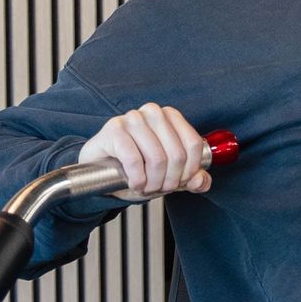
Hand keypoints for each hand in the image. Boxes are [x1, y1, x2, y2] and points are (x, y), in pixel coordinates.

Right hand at [77, 103, 212, 200]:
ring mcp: (132, 118)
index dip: (190, 170)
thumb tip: (201, 182)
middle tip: (159, 189)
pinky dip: (137, 179)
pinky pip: (134, 160)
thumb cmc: (136, 168)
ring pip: (157, 158)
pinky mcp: (114, 130)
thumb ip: (190, 178)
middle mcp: (153, 112)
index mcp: (171, 116)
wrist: (99, 170)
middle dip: (170, 180)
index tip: (180, 182)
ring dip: (153, 183)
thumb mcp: (168, 175)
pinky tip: (134, 184)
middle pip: (177, 154)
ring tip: (146, 187)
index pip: (193, 145)